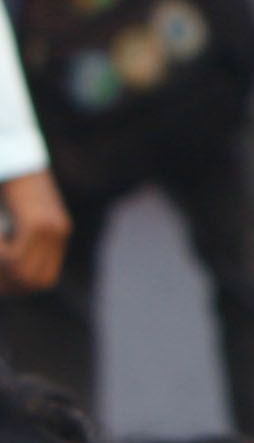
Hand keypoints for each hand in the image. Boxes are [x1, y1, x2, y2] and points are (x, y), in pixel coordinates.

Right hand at [0, 169, 69, 294]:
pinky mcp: (40, 223)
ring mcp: (53, 229)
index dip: (15, 287)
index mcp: (56, 235)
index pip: (41, 281)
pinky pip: (16, 256)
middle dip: (6, 284)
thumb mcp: (11, 221)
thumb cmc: (7, 188)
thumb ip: (14, 243)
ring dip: (0, 268)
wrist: (14, 155)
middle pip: (34, 282)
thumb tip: (7, 276)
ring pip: (23, 272)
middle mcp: (59, 233)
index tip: (1, 284)